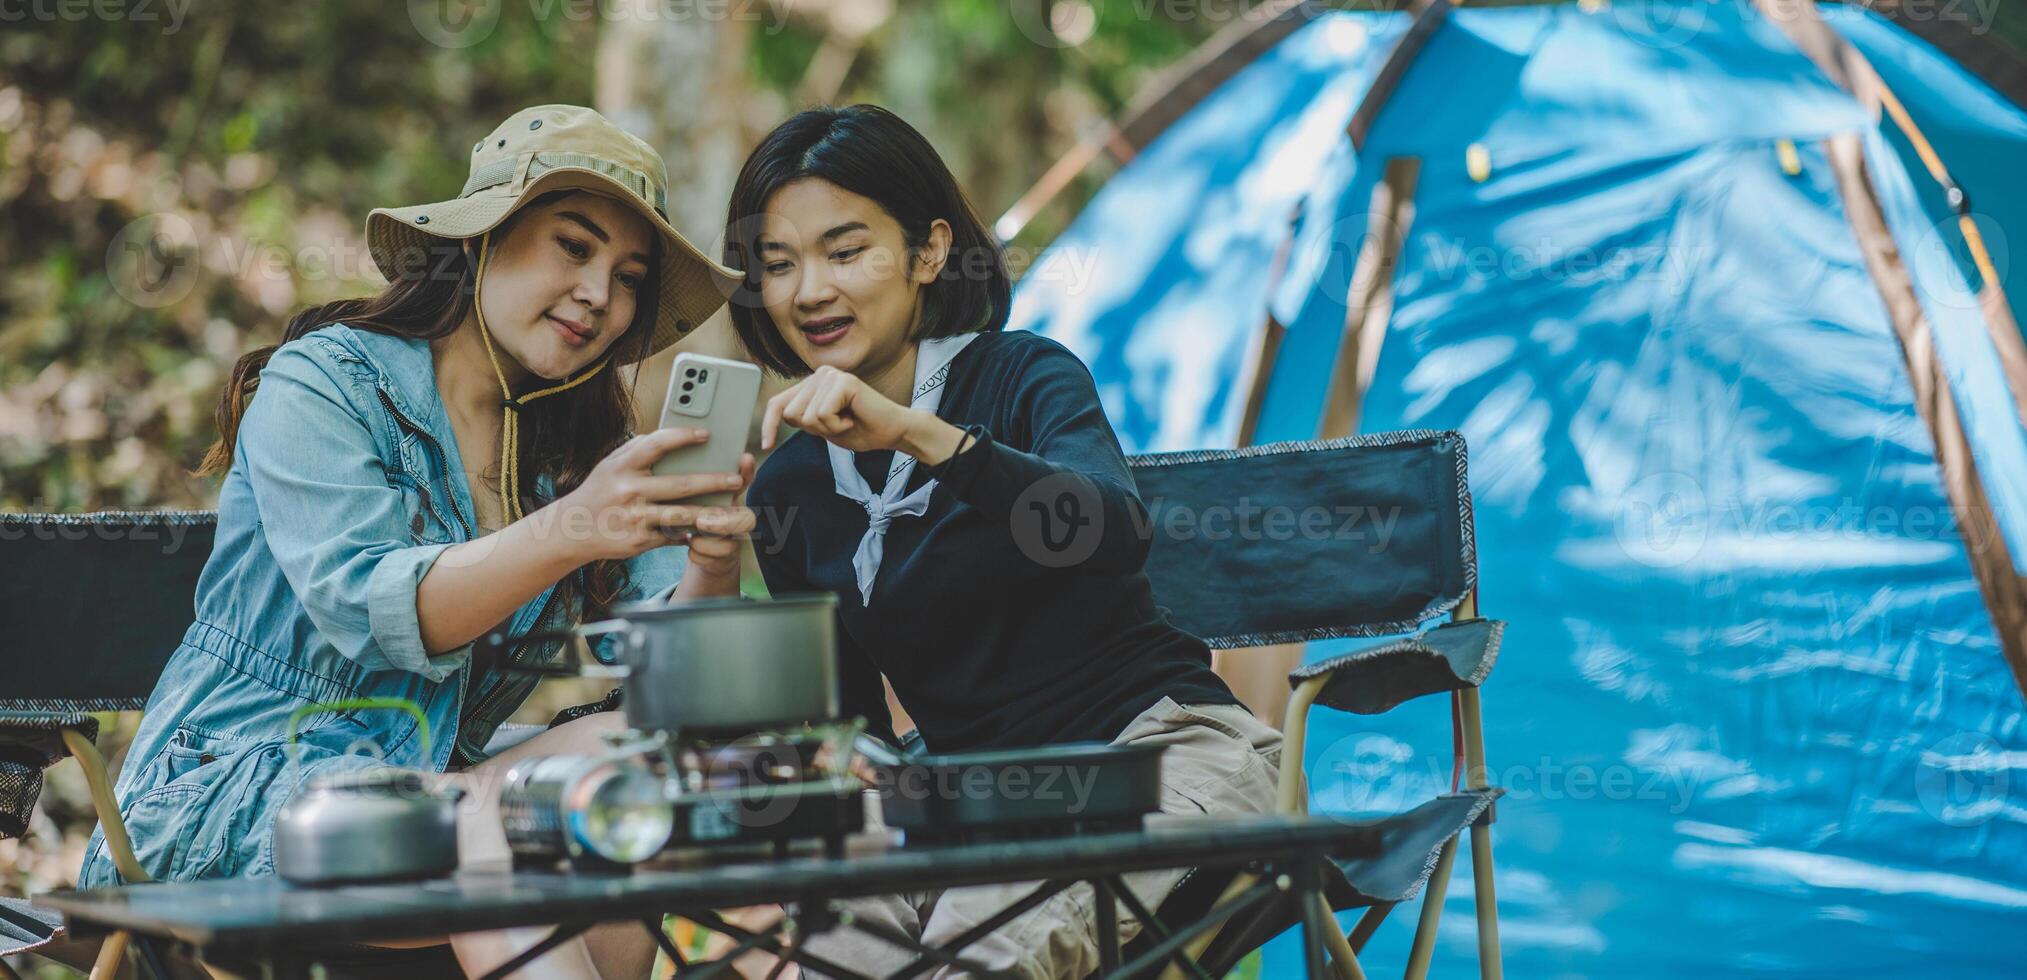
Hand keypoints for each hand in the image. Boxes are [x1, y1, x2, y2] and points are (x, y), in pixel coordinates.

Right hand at [550, 427, 757, 563]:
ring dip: (710, 513)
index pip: (656, 444)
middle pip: (680, 485)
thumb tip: (670, 434)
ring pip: (681, 515)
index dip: (682, 436)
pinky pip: (672, 534)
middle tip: (736, 479)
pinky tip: (707, 528)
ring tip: (732, 510)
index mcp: (622, 466)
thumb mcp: (610, 464)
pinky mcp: (639, 541)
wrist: (572, 530)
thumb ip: (637, 449)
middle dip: (713, 482)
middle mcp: (628, 491)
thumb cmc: (599, 491)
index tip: (706, 434)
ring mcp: (635, 518)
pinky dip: (690, 531)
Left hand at [760, 365, 968, 463]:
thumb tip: (776, 418)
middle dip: (815, 430)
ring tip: (848, 421)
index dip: (769, 425)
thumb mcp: (823, 427)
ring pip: (807, 416)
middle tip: (840, 425)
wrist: (893, 432)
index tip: (766, 445)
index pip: (779, 404)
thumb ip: (802, 419)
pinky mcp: (843, 381)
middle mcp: (820, 374)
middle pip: (791, 413)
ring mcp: (831, 375)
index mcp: (812, 384)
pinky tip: (853, 419)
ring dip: (828, 429)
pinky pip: (822, 415)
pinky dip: (837, 426)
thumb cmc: (861, 430)